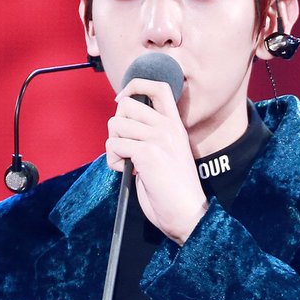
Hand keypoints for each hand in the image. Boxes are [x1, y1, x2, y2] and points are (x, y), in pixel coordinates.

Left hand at [106, 78, 208, 244]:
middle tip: (126, 146)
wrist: (186, 214)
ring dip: (114, 146)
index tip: (123, 101)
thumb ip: (152, 134)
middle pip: (125, 105)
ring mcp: (159, 138)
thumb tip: (122, 124)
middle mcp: (168, 127)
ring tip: (128, 162)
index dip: (134, 86)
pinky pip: (113, 146)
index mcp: (176, 125)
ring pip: (115, 125)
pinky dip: (113, 161)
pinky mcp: (147, 153)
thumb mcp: (168, 153)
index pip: (158, 86)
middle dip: (117, 125)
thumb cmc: (173, 190)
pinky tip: (127, 171)